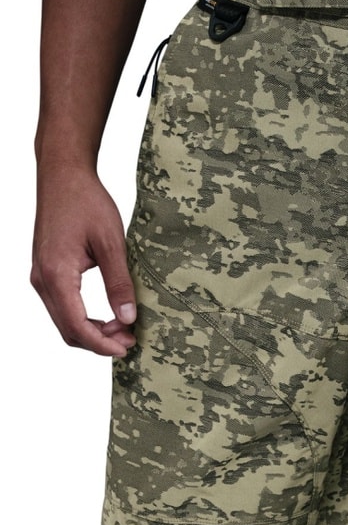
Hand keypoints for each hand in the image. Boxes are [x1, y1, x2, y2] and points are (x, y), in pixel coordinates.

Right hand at [31, 164, 137, 356]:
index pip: (76, 326)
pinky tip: (108, 316)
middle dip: (99, 342)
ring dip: (92, 332)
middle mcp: (42, 280)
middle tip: (130, 340)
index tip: (126, 348)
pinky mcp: (45, 273)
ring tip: (123, 328)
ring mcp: (41, 277)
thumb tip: (128, 318)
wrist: (63, 175)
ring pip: (64, 322)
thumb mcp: (112, 243)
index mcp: (57, 274)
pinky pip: (62, 307)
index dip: (102, 344)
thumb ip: (119, 283)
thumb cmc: (85, 201)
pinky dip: (84, 319)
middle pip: (68, 330)